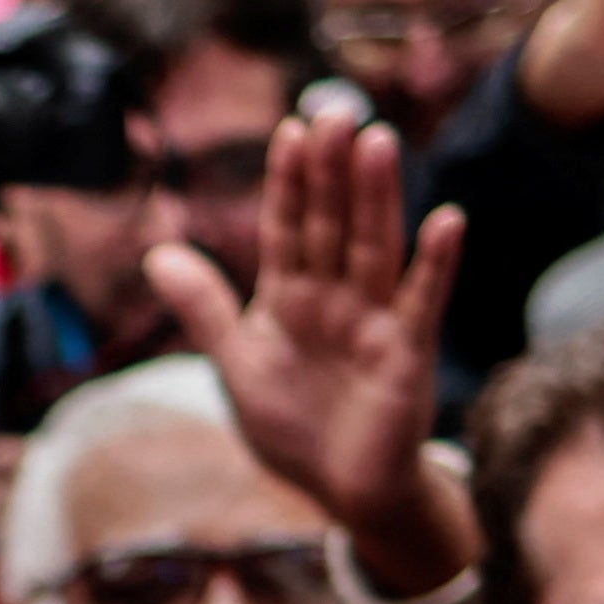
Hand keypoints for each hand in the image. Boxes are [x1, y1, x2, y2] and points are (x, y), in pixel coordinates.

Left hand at [151, 117, 466, 585]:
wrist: (340, 492)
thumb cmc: (293, 428)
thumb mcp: (238, 364)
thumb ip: (205, 309)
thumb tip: (156, 255)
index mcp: (290, 297)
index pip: (286, 227)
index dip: (287, 183)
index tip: (289, 129)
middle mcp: (335, 298)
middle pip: (331, 224)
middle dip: (331, 172)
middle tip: (335, 111)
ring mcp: (374, 321)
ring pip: (374, 249)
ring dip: (377, 198)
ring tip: (377, 142)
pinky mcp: (407, 354)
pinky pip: (423, 302)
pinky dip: (435, 264)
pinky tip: (447, 220)